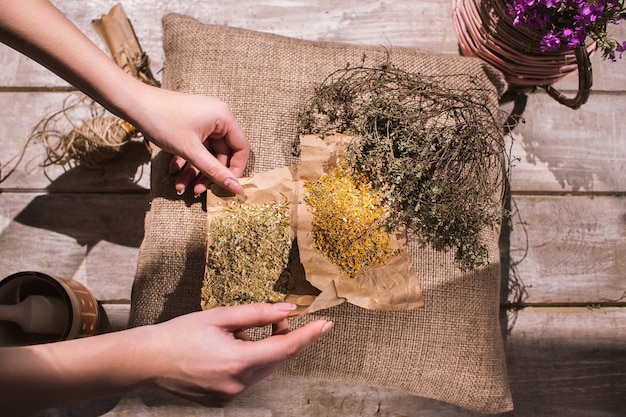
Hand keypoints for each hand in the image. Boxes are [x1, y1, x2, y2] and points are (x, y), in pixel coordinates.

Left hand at [131, 85, 249, 194]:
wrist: (133, 104)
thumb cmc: (163, 121)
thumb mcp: (191, 151)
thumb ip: (215, 171)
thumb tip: (236, 188)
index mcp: (223, 117)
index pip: (241, 148)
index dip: (235, 169)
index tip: (225, 186)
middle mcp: (216, 117)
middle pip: (222, 153)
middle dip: (208, 173)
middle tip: (198, 191)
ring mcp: (203, 121)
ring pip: (206, 153)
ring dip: (195, 171)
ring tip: (182, 187)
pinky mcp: (191, 124)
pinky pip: (195, 147)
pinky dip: (187, 160)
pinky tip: (174, 172)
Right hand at [142, 303, 332, 406]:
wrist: (148, 361)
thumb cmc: (181, 334)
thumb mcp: (220, 317)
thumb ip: (258, 314)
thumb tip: (288, 311)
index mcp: (238, 362)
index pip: (285, 349)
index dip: (308, 336)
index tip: (327, 325)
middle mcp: (237, 385)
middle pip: (276, 361)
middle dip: (282, 339)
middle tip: (276, 319)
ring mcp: (229, 397)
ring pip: (263, 371)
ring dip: (263, 351)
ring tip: (239, 336)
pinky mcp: (222, 402)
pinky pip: (247, 380)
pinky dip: (248, 363)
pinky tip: (228, 352)